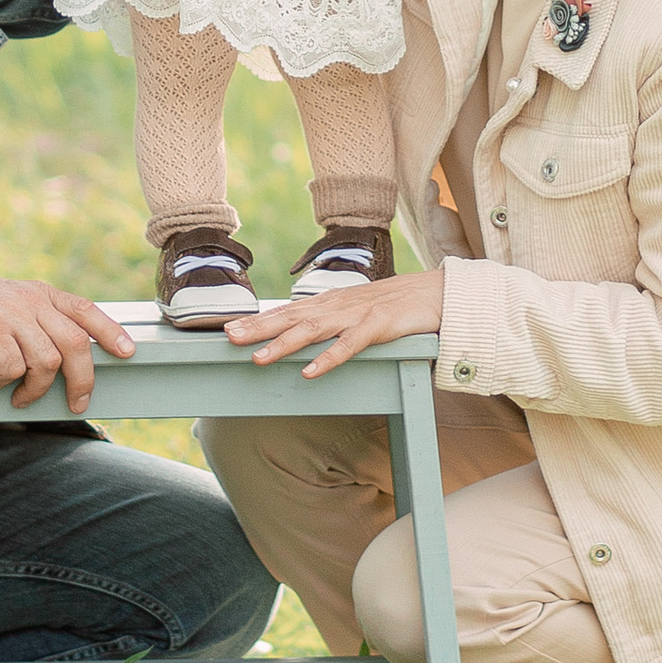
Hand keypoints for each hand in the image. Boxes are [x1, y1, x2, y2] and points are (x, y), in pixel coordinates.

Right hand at [0, 275, 136, 409]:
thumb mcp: (19, 302)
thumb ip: (46, 318)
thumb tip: (77, 352)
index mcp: (44, 295)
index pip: (86, 310)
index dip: (110, 332)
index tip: (128, 351)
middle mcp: (33, 303)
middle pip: (74, 344)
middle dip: (82, 379)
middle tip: (78, 402)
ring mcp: (13, 317)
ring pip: (46, 362)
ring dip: (36, 388)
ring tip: (21, 395)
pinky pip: (12, 369)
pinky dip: (3, 383)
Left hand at [223, 267, 444, 377]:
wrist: (433, 292)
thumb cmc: (390, 305)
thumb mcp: (352, 311)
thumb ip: (326, 320)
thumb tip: (296, 332)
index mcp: (329, 303)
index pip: (286, 311)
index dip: (257, 320)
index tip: (228, 328)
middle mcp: (336, 306)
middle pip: (291, 318)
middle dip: (258, 328)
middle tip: (229, 338)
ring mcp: (356, 314)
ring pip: (313, 329)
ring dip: (284, 344)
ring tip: (259, 357)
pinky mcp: (378, 326)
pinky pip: (350, 345)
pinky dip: (328, 358)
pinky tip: (310, 371)